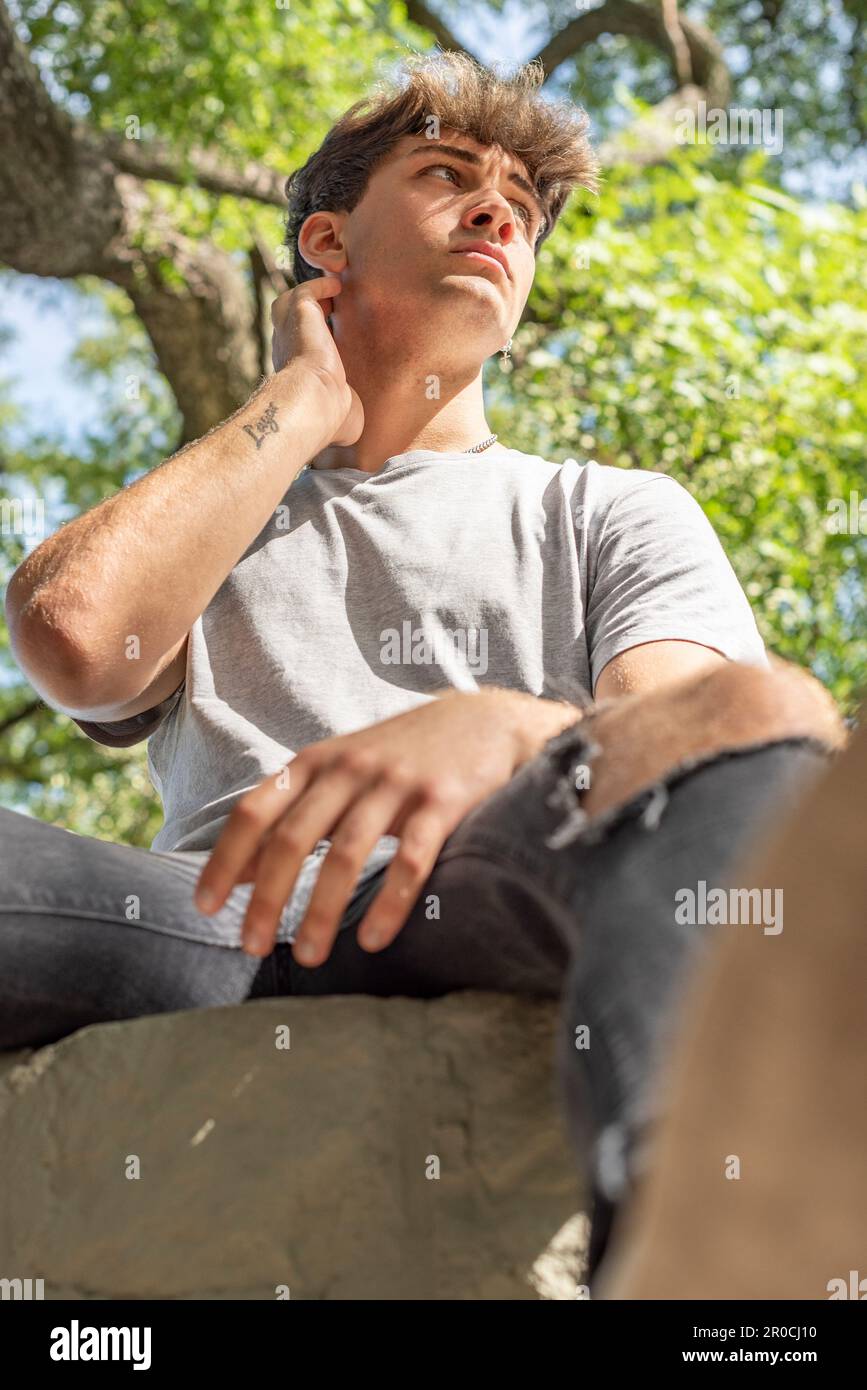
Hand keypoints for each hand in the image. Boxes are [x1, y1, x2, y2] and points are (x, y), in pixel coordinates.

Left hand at [194, 689, 578, 963]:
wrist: (483, 720)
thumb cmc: (400, 754)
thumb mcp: (337, 771)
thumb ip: (291, 813)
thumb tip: (238, 872)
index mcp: (314, 763)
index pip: (254, 812)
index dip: (225, 860)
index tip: (205, 908)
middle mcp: (348, 770)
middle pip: (292, 839)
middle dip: (268, 898)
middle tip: (252, 947)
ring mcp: (395, 784)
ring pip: (346, 855)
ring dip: (322, 911)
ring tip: (310, 957)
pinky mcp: (441, 801)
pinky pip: (409, 859)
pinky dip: (389, 903)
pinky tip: (374, 940)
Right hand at [270, 276, 362, 446]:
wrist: (315, 403)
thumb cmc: (328, 420)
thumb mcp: (343, 421)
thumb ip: (347, 414)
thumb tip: (353, 427)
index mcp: (295, 375)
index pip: (298, 352)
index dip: (312, 341)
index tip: (330, 334)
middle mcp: (287, 350)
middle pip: (287, 322)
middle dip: (305, 311)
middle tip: (330, 302)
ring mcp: (289, 331)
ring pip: (290, 301)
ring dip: (311, 291)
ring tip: (336, 284)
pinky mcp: (298, 313)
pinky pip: (306, 289)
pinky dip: (321, 283)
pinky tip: (338, 284)